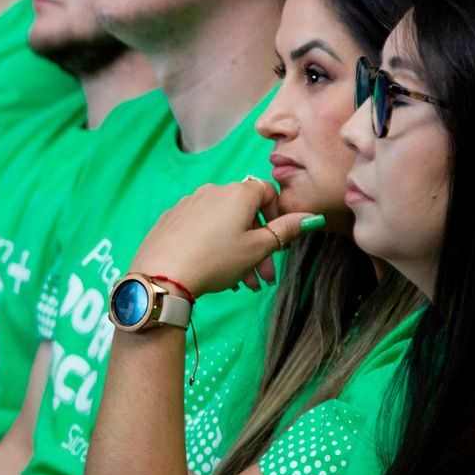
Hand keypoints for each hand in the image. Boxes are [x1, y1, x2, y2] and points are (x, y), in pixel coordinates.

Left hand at [130, 178, 321, 297]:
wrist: (163, 273)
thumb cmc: (216, 259)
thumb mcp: (258, 248)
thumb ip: (286, 230)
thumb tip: (312, 216)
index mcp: (238, 192)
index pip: (268, 192)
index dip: (277, 217)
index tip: (278, 243)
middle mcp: (213, 191)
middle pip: (245, 214)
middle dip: (259, 246)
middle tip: (264, 278)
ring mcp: (189, 203)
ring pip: (224, 225)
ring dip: (239, 252)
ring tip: (243, 284)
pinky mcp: (172, 219)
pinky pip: (202, 229)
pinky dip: (214, 246)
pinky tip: (215, 273)